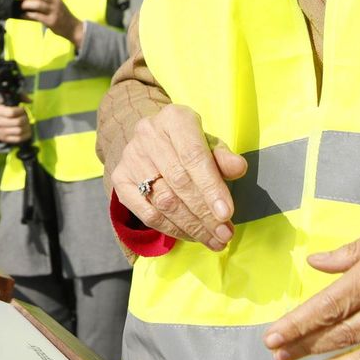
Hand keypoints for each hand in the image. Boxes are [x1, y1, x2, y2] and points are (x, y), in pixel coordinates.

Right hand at [0, 102, 32, 143]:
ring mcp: (1, 132)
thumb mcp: (6, 101)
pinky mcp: (5, 139)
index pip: (12, 113)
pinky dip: (26, 134)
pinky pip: (19, 139)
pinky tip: (27, 130)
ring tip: (27, 123)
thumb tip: (30, 100)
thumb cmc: (1, 109)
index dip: (21, 110)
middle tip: (26, 116)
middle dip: (25, 118)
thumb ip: (19, 97)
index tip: (22, 109)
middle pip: (18, 122)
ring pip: (19, 131)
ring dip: (27, 126)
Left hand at [18, 0, 82, 46]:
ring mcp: (54, 11)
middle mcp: (55, 0)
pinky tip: (24, 15)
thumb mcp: (54, 1)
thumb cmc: (59, 13)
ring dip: (26, 5)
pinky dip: (28, 15)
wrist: (72, 26)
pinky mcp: (51, 21)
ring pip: (37, 4)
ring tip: (21, 7)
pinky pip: (37, 16)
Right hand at [112, 104, 243, 249]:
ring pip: (163, 201)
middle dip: (204, 214)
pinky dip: (171, 229)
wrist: (152, 140)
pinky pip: (147, 213)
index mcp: (174, 119)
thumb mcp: (210, 144)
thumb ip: (223, 157)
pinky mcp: (120, 179)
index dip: (211, 187)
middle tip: (224, 234)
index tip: (226, 213)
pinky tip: (191, 236)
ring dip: (191, 226)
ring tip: (214, 240)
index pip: (193, 156)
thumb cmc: (188, 144)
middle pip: (178, 181)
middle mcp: (147, 135)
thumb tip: (238, 168)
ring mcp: (130, 158)